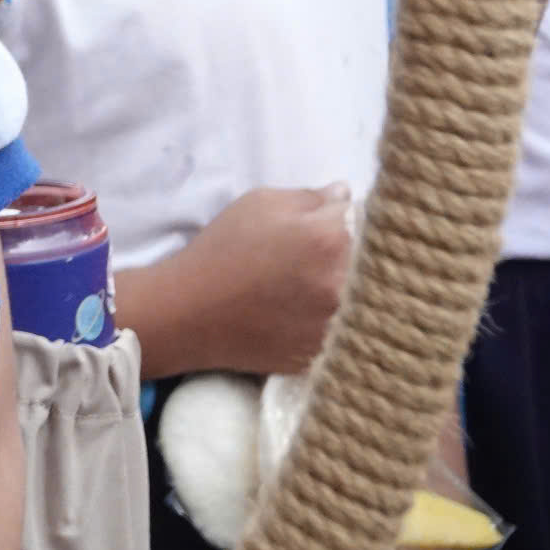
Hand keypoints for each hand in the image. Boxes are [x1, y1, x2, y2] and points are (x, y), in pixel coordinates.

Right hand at [168, 184, 352, 375]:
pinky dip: (316, 321)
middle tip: (301, 261)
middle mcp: (341, 284)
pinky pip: (331, 331)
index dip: (337, 223)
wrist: (189, 311)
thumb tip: (343, 196)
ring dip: (331, 292)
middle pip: (359, 263)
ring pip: (349, 300)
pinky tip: (287, 315)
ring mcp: (333, 324)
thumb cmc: (222, 249)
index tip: (317, 228)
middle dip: (339, 258)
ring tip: (292, 290)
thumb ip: (309, 197)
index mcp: (329, 239)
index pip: (358, 222)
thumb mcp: (258, 202)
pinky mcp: (320, 353)